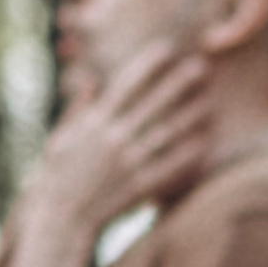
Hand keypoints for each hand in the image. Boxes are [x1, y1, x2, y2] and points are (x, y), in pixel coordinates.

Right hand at [33, 37, 213, 232]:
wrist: (61, 218)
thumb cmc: (57, 177)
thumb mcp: (61, 137)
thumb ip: (78, 108)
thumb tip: (92, 79)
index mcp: (95, 122)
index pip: (126, 84)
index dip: (148, 64)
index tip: (167, 48)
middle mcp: (114, 139)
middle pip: (153, 104)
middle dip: (178, 83)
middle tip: (202, 66)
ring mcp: (128, 163)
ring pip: (166, 134)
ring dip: (190, 117)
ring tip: (210, 102)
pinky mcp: (139, 187)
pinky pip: (168, 168)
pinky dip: (187, 155)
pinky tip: (205, 142)